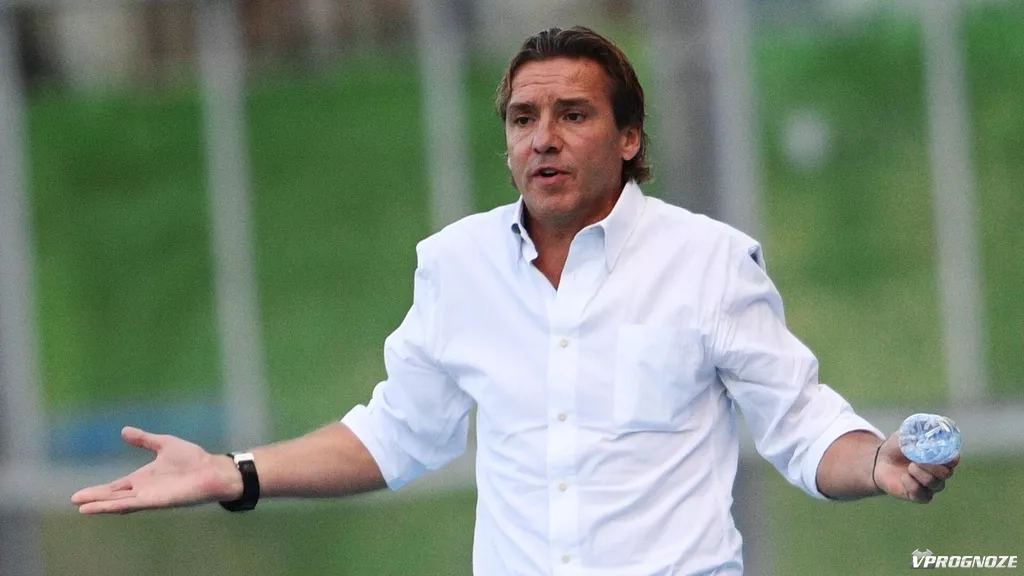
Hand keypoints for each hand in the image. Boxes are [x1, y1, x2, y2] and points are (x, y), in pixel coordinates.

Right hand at [71, 426, 240, 513]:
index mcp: (143, 478)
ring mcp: (149, 497)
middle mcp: (143, 490)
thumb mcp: (164, 444)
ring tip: (82, 508)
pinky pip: (133, 505)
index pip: (116, 486)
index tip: (80, 495)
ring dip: (101, 505)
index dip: (100, 490)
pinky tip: (105, 507)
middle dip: (95, 498)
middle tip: (75, 500)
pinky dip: (116, 506)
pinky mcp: (156, 501)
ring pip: (120, 503)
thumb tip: (124, 431)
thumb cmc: (193, 459)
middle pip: (114, 496)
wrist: (212, 470)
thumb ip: (144, 440)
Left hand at [872, 432, 957, 503]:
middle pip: (946, 474)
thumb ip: (918, 432)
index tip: (949, 456)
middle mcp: (939, 474)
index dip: (952, 459)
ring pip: (935, 484)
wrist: (880, 460)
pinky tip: (904, 477)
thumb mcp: (906, 435)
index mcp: (939, 457)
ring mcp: (930, 486)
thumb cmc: (897, 446)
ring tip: (910, 466)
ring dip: (921, 474)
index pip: (953, 460)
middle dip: (934, 466)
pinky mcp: (919, 496)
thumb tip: (931, 426)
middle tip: (918, 460)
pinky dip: (912, 485)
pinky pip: (922, 494)